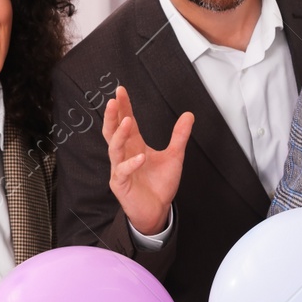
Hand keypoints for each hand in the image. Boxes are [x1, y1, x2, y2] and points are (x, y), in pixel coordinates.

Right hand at [104, 85, 192, 236]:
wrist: (158, 210)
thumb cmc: (160, 184)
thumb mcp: (174, 156)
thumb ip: (179, 136)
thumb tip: (189, 114)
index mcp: (134, 145)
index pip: (126, 121)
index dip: (123, 107)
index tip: (120, 91)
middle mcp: (124, 154)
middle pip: (112, 131)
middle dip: (112, 116)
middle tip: (113, 100)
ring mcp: (120, 169)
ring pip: (114, 148)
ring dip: (119, 135)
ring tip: (127, 121)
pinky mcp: (120, 184)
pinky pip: (122, 171)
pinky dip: (131, 163)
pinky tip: (140, 157)